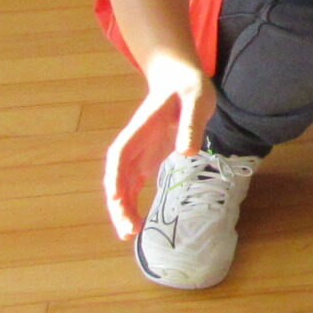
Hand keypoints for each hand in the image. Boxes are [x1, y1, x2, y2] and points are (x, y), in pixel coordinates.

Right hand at [103, 51, 213, 239]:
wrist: (180, 79)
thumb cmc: (188, 87)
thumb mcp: (197, 100)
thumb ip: (191, 123)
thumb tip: (187, 152)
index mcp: (141, 128)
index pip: (121, 154)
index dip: (116, 177)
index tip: (116, 198)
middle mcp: (134, 143)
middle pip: (117, 177)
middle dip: (118, 203)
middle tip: (127, 230)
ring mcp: (139, 153)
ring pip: (123, 185)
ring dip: (123, 208)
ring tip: (130, 234)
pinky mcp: (148, 159)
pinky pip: (134, 185)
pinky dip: (132, 204)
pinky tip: (138, 223)